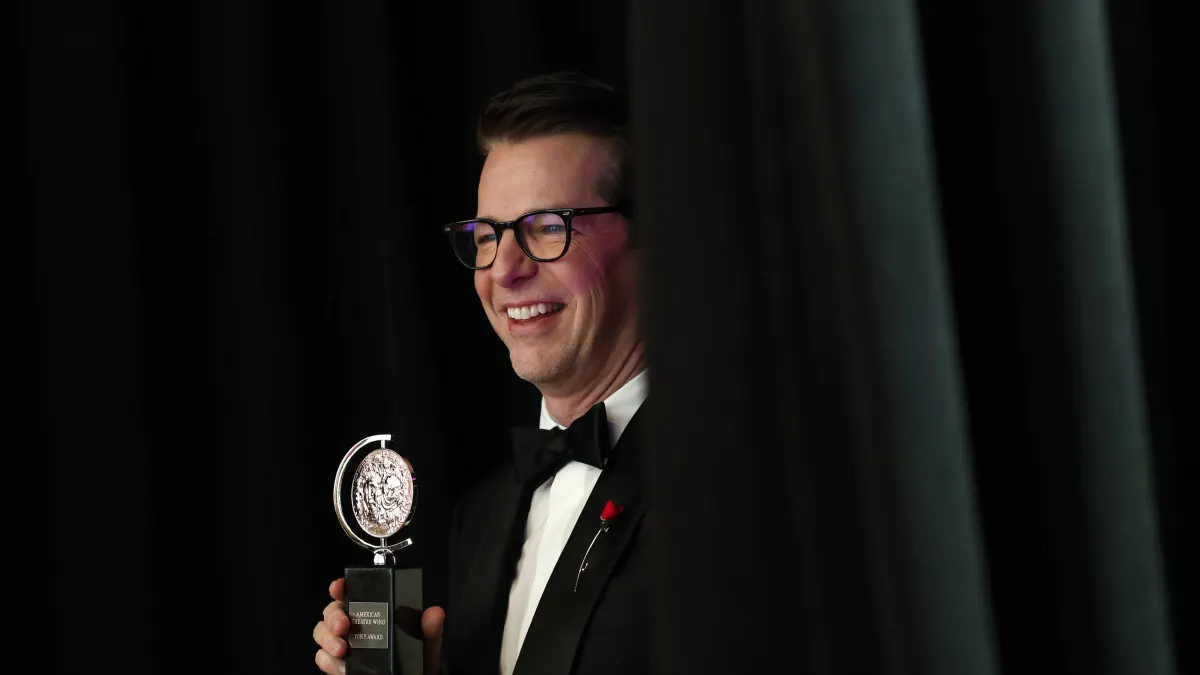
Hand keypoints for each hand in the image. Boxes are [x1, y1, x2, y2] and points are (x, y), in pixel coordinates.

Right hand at [313, 578, 444, 674]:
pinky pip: (322, 659)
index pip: (353, 591)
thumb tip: (435, 614)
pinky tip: (343, 667)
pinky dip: (329, 662)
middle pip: (332, 610)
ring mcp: (344, 644)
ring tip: (342, 650)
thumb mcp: (428, 641)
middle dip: (332, 615)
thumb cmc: (419, 659)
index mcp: (376, 610)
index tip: (338, 587)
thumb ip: (431, 628)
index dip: (341, 586)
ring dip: (327, 639)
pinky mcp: (337, 665)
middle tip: (343, 626)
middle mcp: (356, 624)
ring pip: (322, 633)